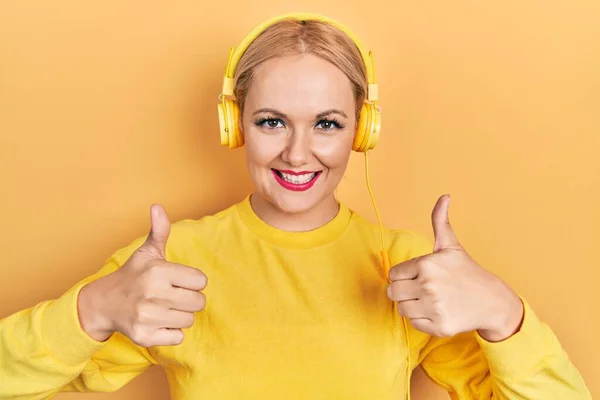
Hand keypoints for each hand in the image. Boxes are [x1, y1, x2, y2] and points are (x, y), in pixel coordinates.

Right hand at [78, 204, 206, 345]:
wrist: (103, 304)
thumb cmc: (133, 276)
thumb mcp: (147, 253)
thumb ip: (159, 231)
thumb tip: (157, 207)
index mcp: (158, 271)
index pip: (201, 281)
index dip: (192, 281)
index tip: (178, 281)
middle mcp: (153, 294)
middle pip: (199, 302)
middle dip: (189, 299)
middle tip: (172, 296)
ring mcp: (148, 317)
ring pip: (189, 320)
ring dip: (180, 315)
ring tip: (164, 308)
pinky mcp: (145, 337)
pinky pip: (177, 337)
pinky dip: (171, 332)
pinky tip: (158, 322)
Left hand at [387, 195, 523, 340]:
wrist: (492, 301)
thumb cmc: (467, 272)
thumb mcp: (451, 246)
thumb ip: (440, 221)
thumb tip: (444, 196)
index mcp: (426, 264)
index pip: (394, 274)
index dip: (404, 275)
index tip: (420, 276)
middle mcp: (428, 285)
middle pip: (393, 292)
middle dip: (404, 291)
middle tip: (421, 289)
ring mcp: (434, 307)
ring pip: (401, 309)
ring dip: (412, 306)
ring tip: (429, 300)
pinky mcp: (439, 326)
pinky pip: (414, 324)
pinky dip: (422, 320)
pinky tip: (437, 311)